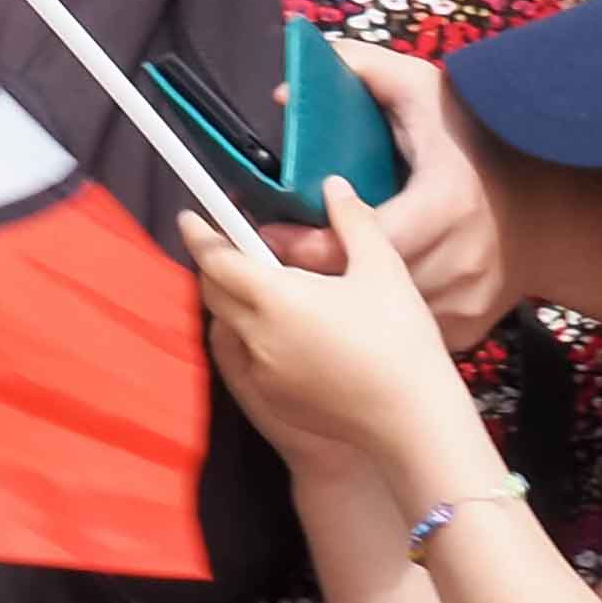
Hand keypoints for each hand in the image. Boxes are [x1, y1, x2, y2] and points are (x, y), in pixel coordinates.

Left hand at [188, 182, 492, 480]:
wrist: (411, 416)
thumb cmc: (400, 338)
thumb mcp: (384, 270)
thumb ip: (354, 222)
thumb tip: (334, 186)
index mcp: (276, 296)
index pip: (217, 258)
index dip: (200, 234)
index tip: (191, 217)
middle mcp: (255, 333)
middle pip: (212, 291)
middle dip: (214, 266)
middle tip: (233, 248)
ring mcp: (259, 369)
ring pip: (228, 324)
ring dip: (234, 301)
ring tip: (263, 289)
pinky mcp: (270, 396)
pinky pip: (246, 356)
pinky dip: (253, 336)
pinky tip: (287, 333)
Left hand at [257, 38, 516, 347]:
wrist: (553, 209)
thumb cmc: (482, 145)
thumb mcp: (426, 90)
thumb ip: (361, 72)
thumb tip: (288, 93)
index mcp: (444, 205)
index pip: (351, 243)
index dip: (298, 241)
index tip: (267, 228)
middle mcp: (458, 261)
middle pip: (355, 285)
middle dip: (305, 270)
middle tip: (274, 249)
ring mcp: (463, 301)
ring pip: (373, 316)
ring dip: (336, 299)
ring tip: (311, 272)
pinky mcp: (464, 328)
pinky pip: (399, 330)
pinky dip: (374, 318)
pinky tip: (365, 295)